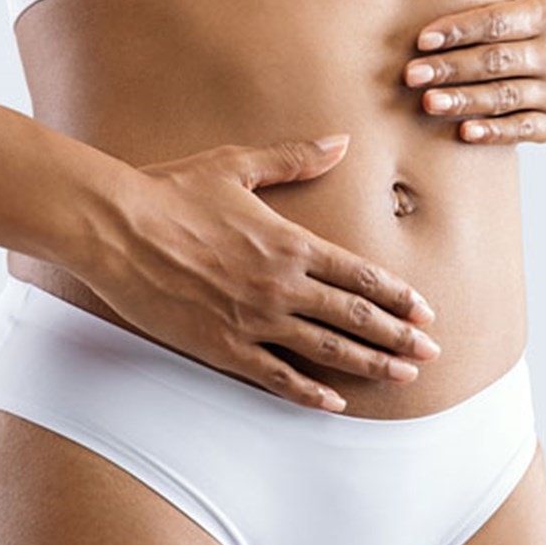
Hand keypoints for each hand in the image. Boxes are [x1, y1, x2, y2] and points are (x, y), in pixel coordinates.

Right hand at [71, 135, 439, 412]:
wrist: (114, 226)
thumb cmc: (172, 191)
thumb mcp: (239, 165)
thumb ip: (296, 158)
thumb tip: (340, 141)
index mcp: (291, 242)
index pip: (361, 276)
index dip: (399, 297)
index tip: (425, 312)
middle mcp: (282, 284)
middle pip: (356, 317)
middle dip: (399, 337)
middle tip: (431, 353)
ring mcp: (254, 319)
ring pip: (327, 350)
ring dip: (371, 365)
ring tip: (404, 377)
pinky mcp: (222, 346)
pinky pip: (276, 376)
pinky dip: (309, 393)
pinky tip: (335, 403)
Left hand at [405, 0, 545, 143]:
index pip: (498, 22)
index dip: (460, 29)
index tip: (423, 38)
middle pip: (495, 62)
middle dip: (451, 68)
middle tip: (411, 74)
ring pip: (504, 97)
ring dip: (465, 101)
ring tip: (428, 103)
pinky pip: (521, 129)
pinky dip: (493, 133)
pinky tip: (464, 132)